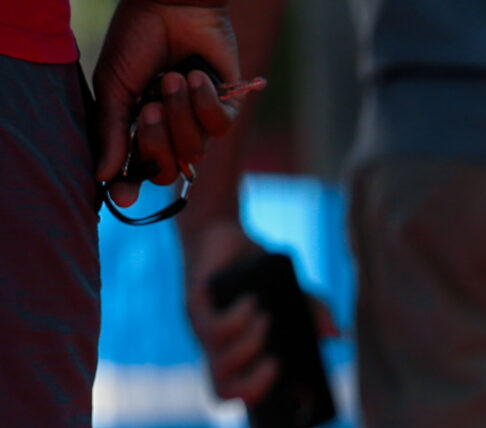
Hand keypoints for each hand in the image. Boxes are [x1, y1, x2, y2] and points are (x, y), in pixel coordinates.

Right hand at [92, 0, 246, 201]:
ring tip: (173, 78)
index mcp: (140, 127)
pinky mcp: (228, 108)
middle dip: (157, 141)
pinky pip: (220, 127)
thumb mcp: (115, 86)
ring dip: (180, 113)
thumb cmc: (136, 41)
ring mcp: (199, 122)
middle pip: (168, 170)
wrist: (168, 6)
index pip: (139, 170)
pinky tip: (196, 76)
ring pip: (195, 150)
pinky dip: (206, 102)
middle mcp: (171, 130)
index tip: (121, 195)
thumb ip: (113, 131)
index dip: (130, 185)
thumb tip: (103, 176)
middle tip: (149, 106)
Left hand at [180, 217, 338, 404]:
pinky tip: (253, 302)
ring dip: (248, 347)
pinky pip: (213, 330)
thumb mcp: (298, 296)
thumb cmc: (260, 272)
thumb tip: (336, 337)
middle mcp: (219, 351)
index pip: (243, 400)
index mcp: (242, 358)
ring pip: (219, 365)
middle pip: (223, 394)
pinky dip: (238, 320)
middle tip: (276, 367)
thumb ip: (317, 317)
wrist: (225, 234)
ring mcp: (202, 333)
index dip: (258, 421)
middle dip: (252, 389)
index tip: (284, 423)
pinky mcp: (193, 308)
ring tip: (267, 320)